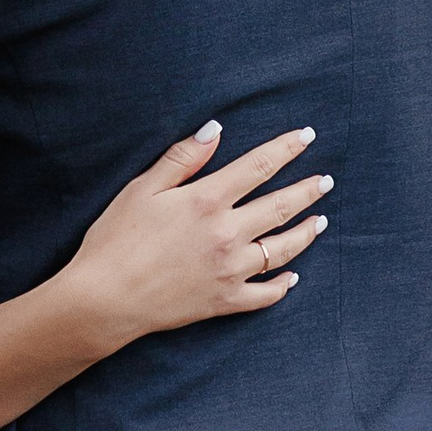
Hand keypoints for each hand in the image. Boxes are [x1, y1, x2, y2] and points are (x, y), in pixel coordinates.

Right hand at [59, 121, 330, 352]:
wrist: (105, 300)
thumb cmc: (116, 239)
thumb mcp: (143, 188)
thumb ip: (183, 158)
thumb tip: (216, 129)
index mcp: (208, 200)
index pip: (259, 166)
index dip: (286, 148)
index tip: (306, 136)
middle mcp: (227, 234)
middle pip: (280, 206)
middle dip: (307, 190)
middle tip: (326, 181)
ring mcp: (230, 270)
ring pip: (282, 249)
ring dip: (305, 233)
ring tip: (321, 221)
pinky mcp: (224, 301)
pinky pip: (264, 294)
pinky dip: (282, 286)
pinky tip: (292, 278)